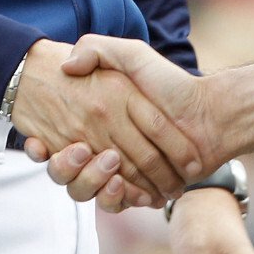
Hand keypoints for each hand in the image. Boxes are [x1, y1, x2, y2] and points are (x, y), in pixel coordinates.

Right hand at [11, 39, 202, 201]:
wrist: (210, 115)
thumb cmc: (170, 82)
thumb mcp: (132, 54)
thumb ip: (98, 50)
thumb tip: (67, 66)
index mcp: (98, 115)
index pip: (63, 134)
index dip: (50, 142)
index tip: (43, 142)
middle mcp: (104, 143)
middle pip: (70, 165)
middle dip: (69, 164)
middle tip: (80, 150)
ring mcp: (118, 169)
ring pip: (85, 187)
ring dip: (91, 181)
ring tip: (109, 165)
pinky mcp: (136, 190)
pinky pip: (113, 202)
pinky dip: (114, 198)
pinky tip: (121, 184)